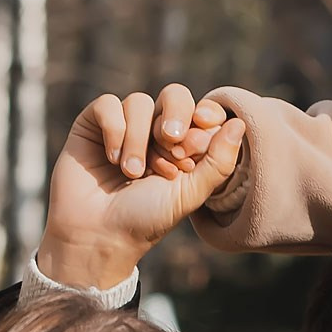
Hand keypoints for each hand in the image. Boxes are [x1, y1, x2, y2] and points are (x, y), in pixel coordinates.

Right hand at [36, 88, 243, 292]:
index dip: (202, 120)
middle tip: (171, 142)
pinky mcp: (93, 125)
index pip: (200, 112)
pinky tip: (113, 160)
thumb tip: (238, 123)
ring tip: (133, 172)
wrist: (98, 235)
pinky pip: (108, 105)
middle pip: (174, 95)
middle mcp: (155, 131)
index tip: (194, 148)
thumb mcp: (190, 194)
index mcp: (183, 145)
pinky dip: (114, 130)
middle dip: (176, 116)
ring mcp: (125, 126)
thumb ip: (218, 162)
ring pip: (140, 102)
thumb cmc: (146, 219)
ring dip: (140, 138)